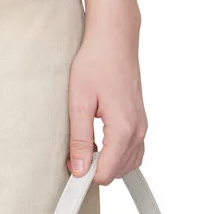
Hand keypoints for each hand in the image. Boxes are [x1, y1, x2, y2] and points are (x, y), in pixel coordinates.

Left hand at [67, 26, 147, 185]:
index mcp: (123, 128)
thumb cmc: (96, 62)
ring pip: (128, 164)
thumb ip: (80, 139)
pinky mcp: (140, 120)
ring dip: (107, 163)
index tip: (70, 168)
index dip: (86, 176)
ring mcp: (142, 125)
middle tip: (75, 154)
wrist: (115, 38)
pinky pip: (133, 150)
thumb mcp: (79, 102)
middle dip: (96, 170)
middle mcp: (138, 130)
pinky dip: (118, 154)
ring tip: (87, 148)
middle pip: (118, 172)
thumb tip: (79, 170)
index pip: (107, 172)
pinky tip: (101, 143)